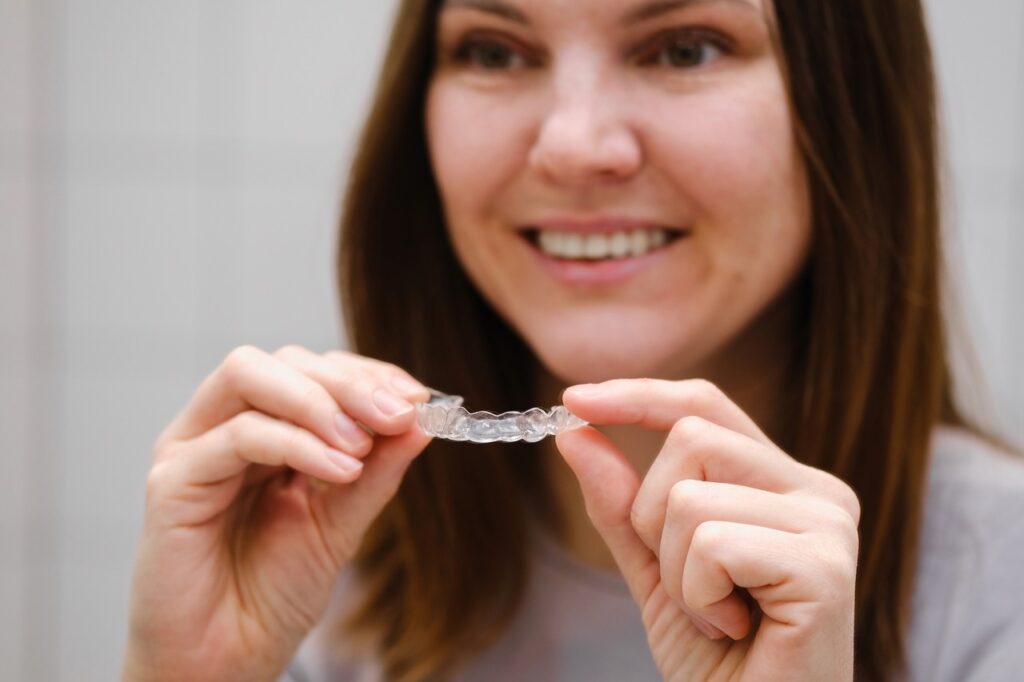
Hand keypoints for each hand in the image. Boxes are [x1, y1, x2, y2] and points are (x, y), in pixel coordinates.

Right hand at [123, 346, 431, 681]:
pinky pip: (237, 435)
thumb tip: (420, 418)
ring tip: (363, 444)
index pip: (316, 371)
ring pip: (250, 374)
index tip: (418, 398)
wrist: (225, 661)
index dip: (368, 375)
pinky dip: (296, 443)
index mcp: (266, 429)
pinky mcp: (171, 480)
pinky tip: (340, 470)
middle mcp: (223, 426)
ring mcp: (193, 447)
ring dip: (319, 401)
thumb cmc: (272, 593)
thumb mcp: (341, 521)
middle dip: (350, 383)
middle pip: (284, 361)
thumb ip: (377, 469)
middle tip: (397, 414)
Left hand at [556, 379, 859, 681]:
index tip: (573, 400)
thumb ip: (622, 503)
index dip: (639, 396)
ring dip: (676, 572)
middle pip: (690, 437)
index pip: (705, 406)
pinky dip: (697, 597)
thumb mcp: (655, 568)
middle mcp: (818, 492)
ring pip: (689, 495)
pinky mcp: (826, 568)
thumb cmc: (718, 659)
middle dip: (652, 518)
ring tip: (718, 616)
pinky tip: (735, 630)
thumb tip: (576, 429)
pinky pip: (710, 545)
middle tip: (691, 587)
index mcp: (784, 483)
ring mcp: (829, 525)